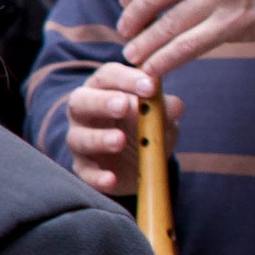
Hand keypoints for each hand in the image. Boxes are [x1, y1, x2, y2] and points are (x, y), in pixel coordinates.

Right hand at [65, 62, 184, 195]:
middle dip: (102, 102)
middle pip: (81, 101)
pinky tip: (111, 178)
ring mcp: (80, 140)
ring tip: (120, 141)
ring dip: (99, 138)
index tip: (150, 87)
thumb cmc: (146, 129)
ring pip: (78, 137)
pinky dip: (97, 176)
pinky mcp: (83, 168)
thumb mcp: (161, 118)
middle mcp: (84, 113)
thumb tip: (175, 106)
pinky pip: (84, 172)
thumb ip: (165, 110)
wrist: (141, 166)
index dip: (127, 79)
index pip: (108, 76)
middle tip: (123, 105)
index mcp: (103, 90)